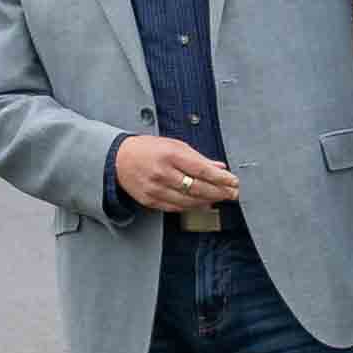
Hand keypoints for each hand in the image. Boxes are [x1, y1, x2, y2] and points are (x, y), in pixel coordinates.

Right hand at [113, 132, 241, 211]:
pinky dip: (192, 207)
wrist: (118, 159)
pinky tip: (202, 204)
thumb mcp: (174, 145)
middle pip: (197, 188)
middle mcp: (162, 173)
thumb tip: (219, 167)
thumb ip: (198, 158)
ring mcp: (155, 189)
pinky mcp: (150, 200)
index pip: (202, 170)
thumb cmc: (148, 149)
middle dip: (219, 192)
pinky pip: (176, 208)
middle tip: (233, 193)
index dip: (221, 178)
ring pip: (188, 201)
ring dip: (208, 201)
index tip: (234, 182)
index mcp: (170, 155)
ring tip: (220, 198)